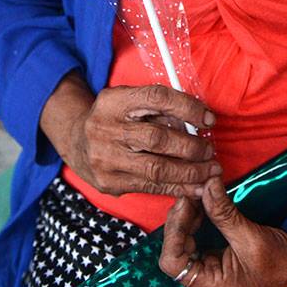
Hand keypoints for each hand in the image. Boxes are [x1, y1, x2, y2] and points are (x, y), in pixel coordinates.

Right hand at [41, 74, 221, 196]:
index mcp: (114, 100)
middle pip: (158, 138)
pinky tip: (194, 187)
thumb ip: (158, 108)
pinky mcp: (109, 183)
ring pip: (156, 168)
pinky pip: (150, 187)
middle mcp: (106, 128)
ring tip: (210, 171)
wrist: (76, 140)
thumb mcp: (129, 100)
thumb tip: (198, 121)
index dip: (188, 108)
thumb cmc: (114, 117)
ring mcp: (105, 158)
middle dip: (191, 146)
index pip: (157, 98)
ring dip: (190, 172)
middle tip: (210, 150)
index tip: (209, 119)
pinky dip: (176, 187)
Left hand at [159, 178, 286, 286]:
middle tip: (192, 191)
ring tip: (198, 194)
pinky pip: (197, 242)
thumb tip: (206, 184)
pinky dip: (197, 221)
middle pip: (176, 251)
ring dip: (188, 217)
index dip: (174, 229)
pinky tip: (202, 204)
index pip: (172, 262)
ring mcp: (210, 276)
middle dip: (181, 218)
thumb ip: (223, 212)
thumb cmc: (283, 262)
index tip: (185, 201)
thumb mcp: (251, 235)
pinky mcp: (216, 264)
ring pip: (185, 244)